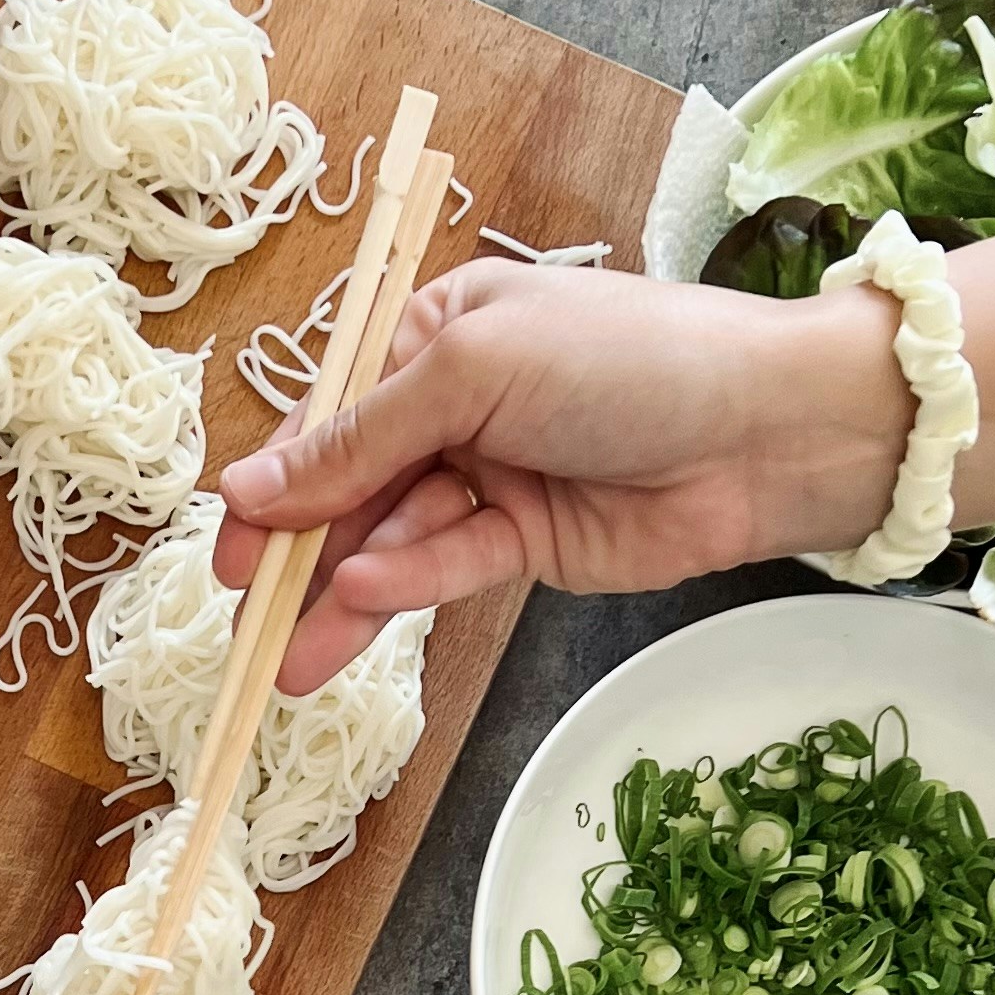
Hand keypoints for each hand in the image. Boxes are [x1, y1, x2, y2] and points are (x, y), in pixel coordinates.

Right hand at [214, 262, 910, 691]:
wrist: (765, 430)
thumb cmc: (625, 360)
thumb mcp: (474, 370)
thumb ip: (360, 438)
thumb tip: (249, 486)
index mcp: (436, 332)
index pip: (332, 408)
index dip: (276, 473)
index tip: (229, 535)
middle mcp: (456, 403)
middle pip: (352, 484)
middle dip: (296, 549)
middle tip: (243, 609)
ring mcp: (492, 476)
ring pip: (392, 540)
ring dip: (340, 597)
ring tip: (288, 661)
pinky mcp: (528, 543)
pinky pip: (449, 567)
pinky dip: (408, 586)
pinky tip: (366, 602)